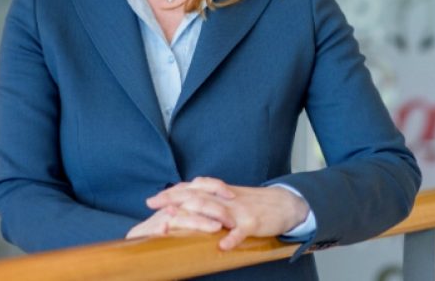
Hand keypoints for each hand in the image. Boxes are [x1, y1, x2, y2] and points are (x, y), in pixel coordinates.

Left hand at [146, 177, 309, 249]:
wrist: (283, 203)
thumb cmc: (252, 203)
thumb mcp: (228, 198)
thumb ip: (208, 200)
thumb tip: (184, 206)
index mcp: (219, 193)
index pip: (191, 189)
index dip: (171, 193)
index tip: (151, 200)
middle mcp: (225, 198)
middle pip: (196, 195)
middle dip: (173, 199)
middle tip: (154, 205)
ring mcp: (238, 210)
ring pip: (214, 210)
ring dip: (195, 215)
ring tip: (177, 221)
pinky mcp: (252, 223)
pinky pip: (240, 231)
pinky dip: (231, 238)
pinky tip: (221, 246)